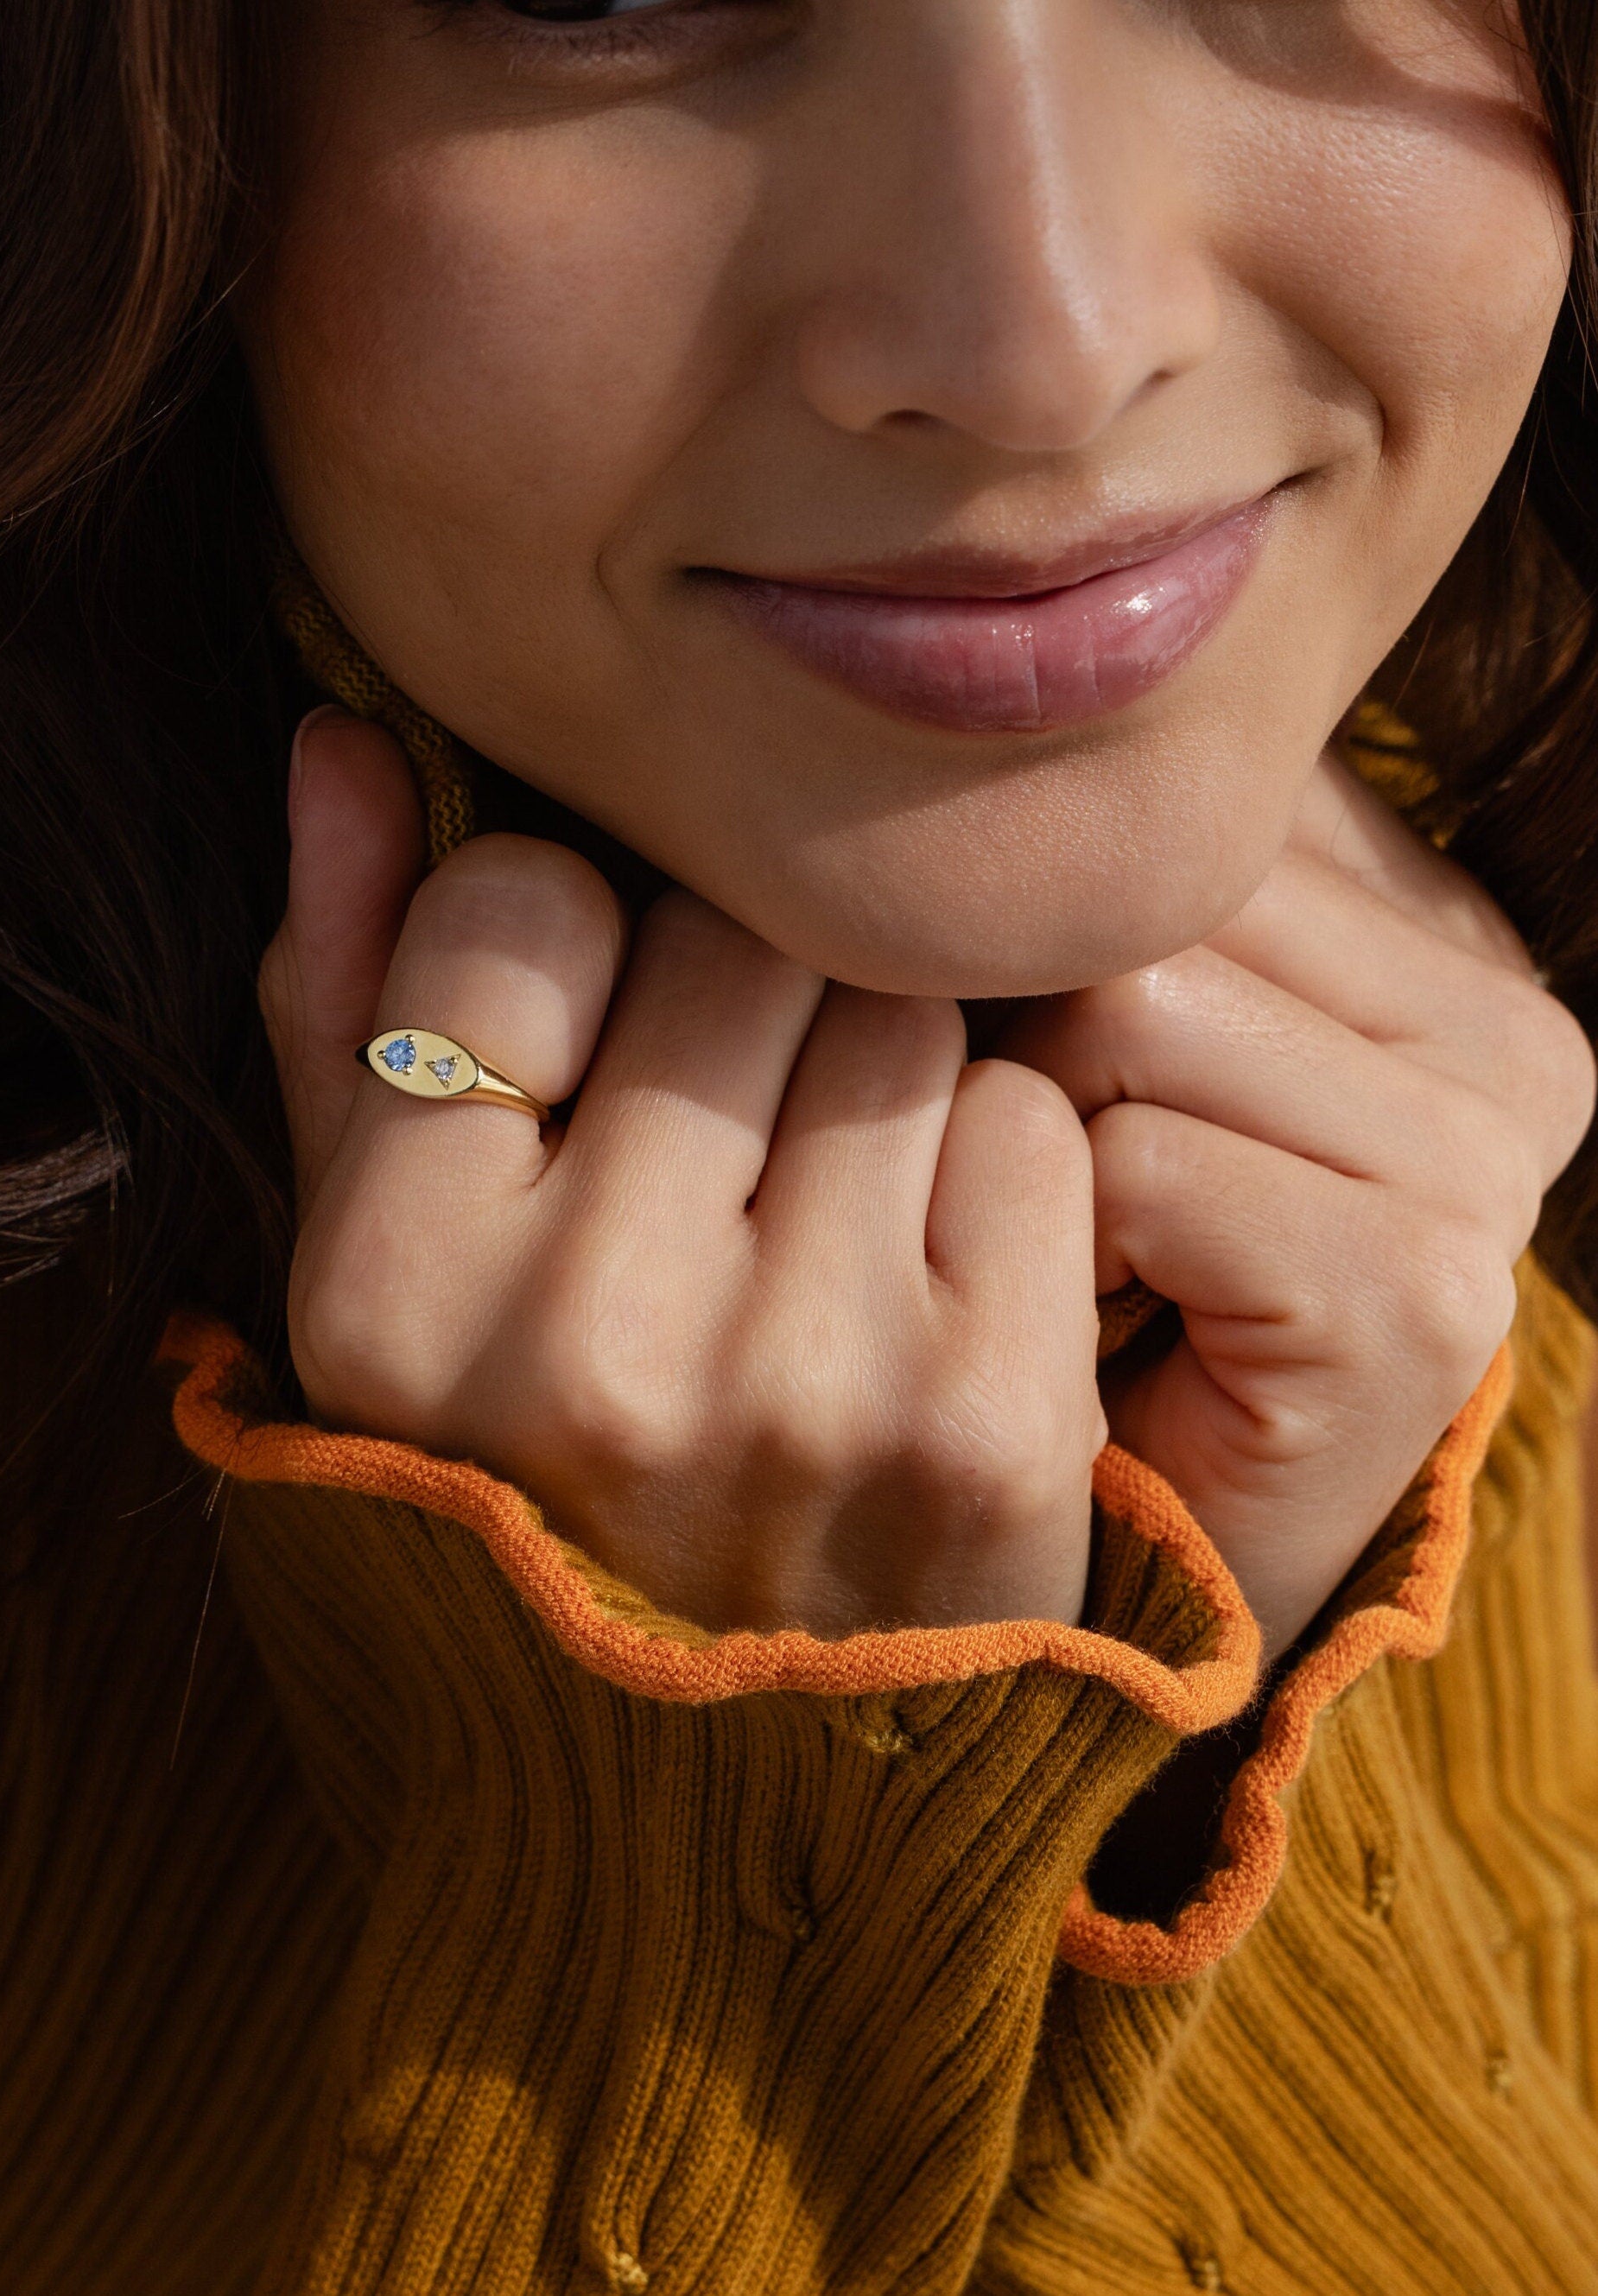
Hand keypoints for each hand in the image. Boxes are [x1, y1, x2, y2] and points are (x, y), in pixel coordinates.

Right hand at [261, 709, 1107, 1640]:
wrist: (696, 1786)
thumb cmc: (512, 1474)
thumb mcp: (381, 1264)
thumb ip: (341, 1001)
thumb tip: (349, 735)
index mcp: (388, 1288)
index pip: (514, 903)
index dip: (555, 943)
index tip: (567, 1048)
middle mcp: (582, 1339)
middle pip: (732, 939)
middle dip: (731, 999)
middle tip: (718, 1135)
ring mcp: (800, 1384)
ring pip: (897, 1013)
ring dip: (867, 1073)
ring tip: (814, 1210)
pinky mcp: (988, 1426)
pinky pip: (1032, 1126)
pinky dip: (991, 1169)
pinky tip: (923, 1279)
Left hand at [1001, 752, 1595, 1660]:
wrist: (1134, 1530)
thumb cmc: (1092, 1261)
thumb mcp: (1113, 1033)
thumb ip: (1113, 886)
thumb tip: (977, 733)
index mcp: (1448, 940)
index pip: (1190, 807)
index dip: (1052, 929)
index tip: (1041, 1054)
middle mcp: (1509, 1033)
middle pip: (1148, 896)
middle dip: (1030, 1024)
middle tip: (1048, 1165)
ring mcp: (1491, 1161)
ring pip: (1127, 1007)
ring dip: (1039, 1130)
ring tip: (1081, 1236)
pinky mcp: (1421, 1288)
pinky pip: (1136, 1162)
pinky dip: (1069, 1237)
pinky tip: (1109, 1308)